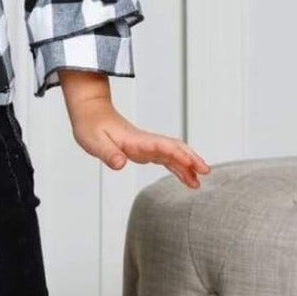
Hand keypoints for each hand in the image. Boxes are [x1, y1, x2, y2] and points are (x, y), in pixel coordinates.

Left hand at [69, 100, 210, 188]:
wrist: (91, 113)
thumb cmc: (90, 127)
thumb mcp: (94, 142)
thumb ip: (108, 153)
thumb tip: (120, 164)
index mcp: (136, 140)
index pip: (162, 147)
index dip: (178, 155)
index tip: (191, 164)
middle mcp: (145, 142)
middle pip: (174, 148)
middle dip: (191, 159)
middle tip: (205, 172)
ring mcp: (147, 145)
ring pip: (173, 154)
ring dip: (187, 166)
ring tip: (198, 182)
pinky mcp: (145, 149)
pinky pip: (166, 158)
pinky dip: (178, 167)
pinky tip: (186, 177)